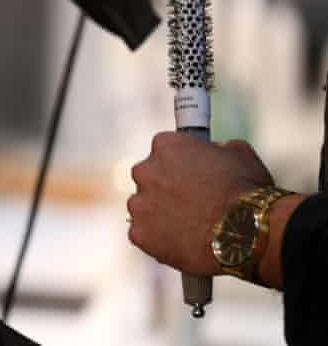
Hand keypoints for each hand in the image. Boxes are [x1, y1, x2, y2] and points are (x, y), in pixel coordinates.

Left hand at [127, 132, 273, 275]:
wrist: (248, 233)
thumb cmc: (247, 192)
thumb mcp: (239, 153)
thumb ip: (215, 148)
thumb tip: (214, 150)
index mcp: (166, 145)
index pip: (164, 150)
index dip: (180, 164)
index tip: (189, 174)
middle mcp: (145, 171)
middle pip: (149, 177)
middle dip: (165, 188)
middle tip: (190, 202)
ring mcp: (139, 204)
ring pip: (144, 207)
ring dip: (160, 214)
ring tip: (189, 226)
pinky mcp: (139, 234)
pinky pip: (143, 235)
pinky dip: (158, 240)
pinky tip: (182, 242)